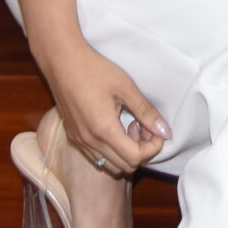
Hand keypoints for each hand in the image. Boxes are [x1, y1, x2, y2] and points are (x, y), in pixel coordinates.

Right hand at [39, 33, 169, 173]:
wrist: (62, 61)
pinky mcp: (73, 136)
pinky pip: (97, 156)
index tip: (156, 129)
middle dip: (142, 150)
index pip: (136, 158)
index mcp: (104, 131)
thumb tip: (165, 132)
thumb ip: (146, 112)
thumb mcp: (125, 87)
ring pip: (110, 164)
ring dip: (126, 152)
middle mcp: (90, 142)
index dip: (153, 147)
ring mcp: (80, 141)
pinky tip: (114, 126)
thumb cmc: (94, 70)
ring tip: (130, 125)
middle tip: (145, 126)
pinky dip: (112, 149)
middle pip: (125, 166)